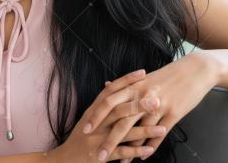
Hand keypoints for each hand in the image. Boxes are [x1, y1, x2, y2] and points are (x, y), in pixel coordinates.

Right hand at [47, 69, 167, 161]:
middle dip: (138, 105)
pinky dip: (136, 151)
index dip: (126, 81)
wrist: (65, 160)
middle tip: (156, 100)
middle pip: (118, 110)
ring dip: (144, 130)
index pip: (110, 91)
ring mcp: (98, 139)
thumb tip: (110, 85)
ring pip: (123, 131)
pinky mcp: (101, 155)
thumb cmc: (80, 137)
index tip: (143, 73)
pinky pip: (121, 152)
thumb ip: (101, 104)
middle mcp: (96, 123)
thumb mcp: (88, 118)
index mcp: (93, 111)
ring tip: (162, 128)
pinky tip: (150, 149)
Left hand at [81, 51, 218, 160]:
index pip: (108, 102)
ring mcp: (159, 106)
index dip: (96, 116)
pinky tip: (144, 156)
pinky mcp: (173, 114)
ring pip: (140, 132)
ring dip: (130, 149)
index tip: (85, 129)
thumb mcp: (144, 78)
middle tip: (97, 153)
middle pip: (121, 121)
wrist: (195, 70)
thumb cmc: (167, 75)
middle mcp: (143, 96)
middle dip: (108, 140)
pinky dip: (150, 147)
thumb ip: (124, 85)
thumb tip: (105, 86)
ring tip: (121, 162)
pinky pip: (159, 134)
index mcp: (134, 86)